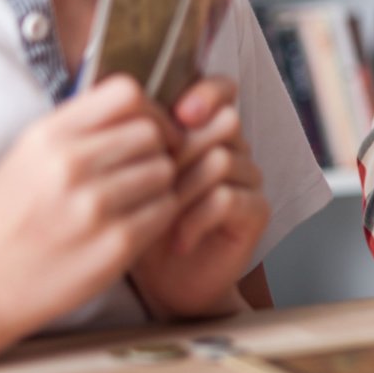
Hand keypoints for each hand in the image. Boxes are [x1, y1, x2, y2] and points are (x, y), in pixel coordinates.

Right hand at [0, 76, 179, 342]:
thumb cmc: (7, 220)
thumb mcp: (27, 157)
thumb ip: (79, 130)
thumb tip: (140, 110)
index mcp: (48, 136)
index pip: (126, 93)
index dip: (148, 110)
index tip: (148, 130)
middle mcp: (70, 164)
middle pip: (152, 133)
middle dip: (156, 150)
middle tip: (143, 171)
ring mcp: (94, 205)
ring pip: (164, 171)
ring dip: (159, 185)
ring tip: (135, 201)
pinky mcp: (115, 244)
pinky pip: (166, 210)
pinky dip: (159, 216)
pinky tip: (135, 224)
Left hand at [129, 77, 269, 319]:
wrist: (164, 284)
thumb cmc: (141, 224)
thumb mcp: (128, 176)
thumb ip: (132, 138)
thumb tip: (117, 104)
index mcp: (203, 130)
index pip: (222, 89)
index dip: (207, 92)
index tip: (180, 113)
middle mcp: (233, 148)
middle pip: (224, 121)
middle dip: (183, 150)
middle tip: (156, 181)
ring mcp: (248, 179)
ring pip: (221, 159)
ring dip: (183, 190)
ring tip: (159, 216)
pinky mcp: (256, 210)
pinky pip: (228, 197)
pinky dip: (195, 219)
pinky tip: (178, 240)